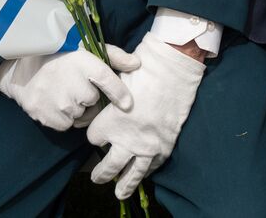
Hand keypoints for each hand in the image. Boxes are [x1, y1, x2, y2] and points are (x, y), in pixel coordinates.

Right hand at [0, 46, 138, 131]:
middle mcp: (73, 85)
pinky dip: (64, 118)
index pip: (109, 82)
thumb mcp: (85, 48)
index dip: (119, 94)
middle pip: (94, 102)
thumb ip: (113, 56)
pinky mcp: (47, 116)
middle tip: (76, 85)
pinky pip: (67, 125)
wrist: (20, 68)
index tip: (127, 104)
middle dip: (89, 97)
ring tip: (63, 92)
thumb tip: (137, 64)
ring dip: (77, 109)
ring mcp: (59, 103)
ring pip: (80, 115)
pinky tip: (55, 102)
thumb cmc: (59, 56)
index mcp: (84, 64)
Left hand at [88, 33, 205, 198]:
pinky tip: (143, 174)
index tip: (98, 133)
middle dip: (101, 174)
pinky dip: (146, 172)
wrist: (172, 72)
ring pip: (130, 175)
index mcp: (109, 123)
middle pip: (107, 167)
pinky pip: (151, 167)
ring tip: (118, 193)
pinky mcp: (163, 147)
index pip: (93, 139)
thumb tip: (97, 112)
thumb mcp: (114, 86)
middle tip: (96, 177)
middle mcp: (125, 140)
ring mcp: (146, 147)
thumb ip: (105, 105)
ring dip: (123, 185)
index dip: (96, 135)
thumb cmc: (142, 72)